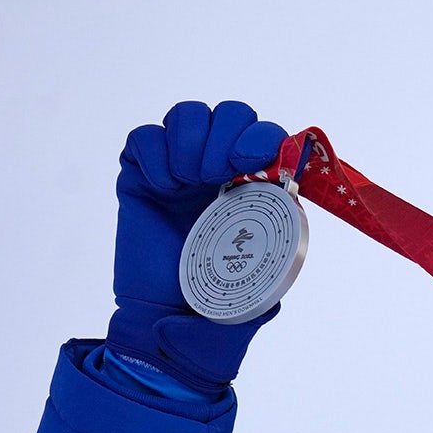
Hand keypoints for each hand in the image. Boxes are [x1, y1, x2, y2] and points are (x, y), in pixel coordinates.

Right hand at [105, 101, 288, 394]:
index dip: (261, 137)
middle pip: (230, 113)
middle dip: (227, 136)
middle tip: (216, 174)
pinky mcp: (139, 173)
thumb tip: (293, 231)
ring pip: (189, 114)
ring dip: (191, 142)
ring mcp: (178, 166)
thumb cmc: (214, 298)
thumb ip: (279, 254)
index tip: (252, 164)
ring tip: (188, 182)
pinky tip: (162, 189)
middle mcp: (218, 166)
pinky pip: (144, 137)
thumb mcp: (260, 278)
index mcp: (253, 182)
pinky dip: (155, 156)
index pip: (264, 133)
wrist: (162, 319)